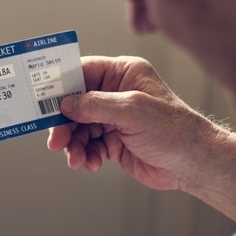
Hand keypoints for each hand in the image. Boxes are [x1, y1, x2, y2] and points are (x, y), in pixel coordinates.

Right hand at [48, 56, 221, 189]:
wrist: (193, 164)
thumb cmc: (174, 129)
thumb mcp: (132, 110)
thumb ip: (95, 105)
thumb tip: (66, 104)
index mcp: (123, 74)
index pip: (83, 72)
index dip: (60, 85)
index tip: (42, 101)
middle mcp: (116, 93)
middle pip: (75, 104)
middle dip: (64, 124)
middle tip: (55, 141)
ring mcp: (113, 118)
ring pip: (78, 129)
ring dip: (74, 145)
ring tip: (77, 160)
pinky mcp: (113, 141)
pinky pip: (88, 146)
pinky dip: (85, 155)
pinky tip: (92, 164)